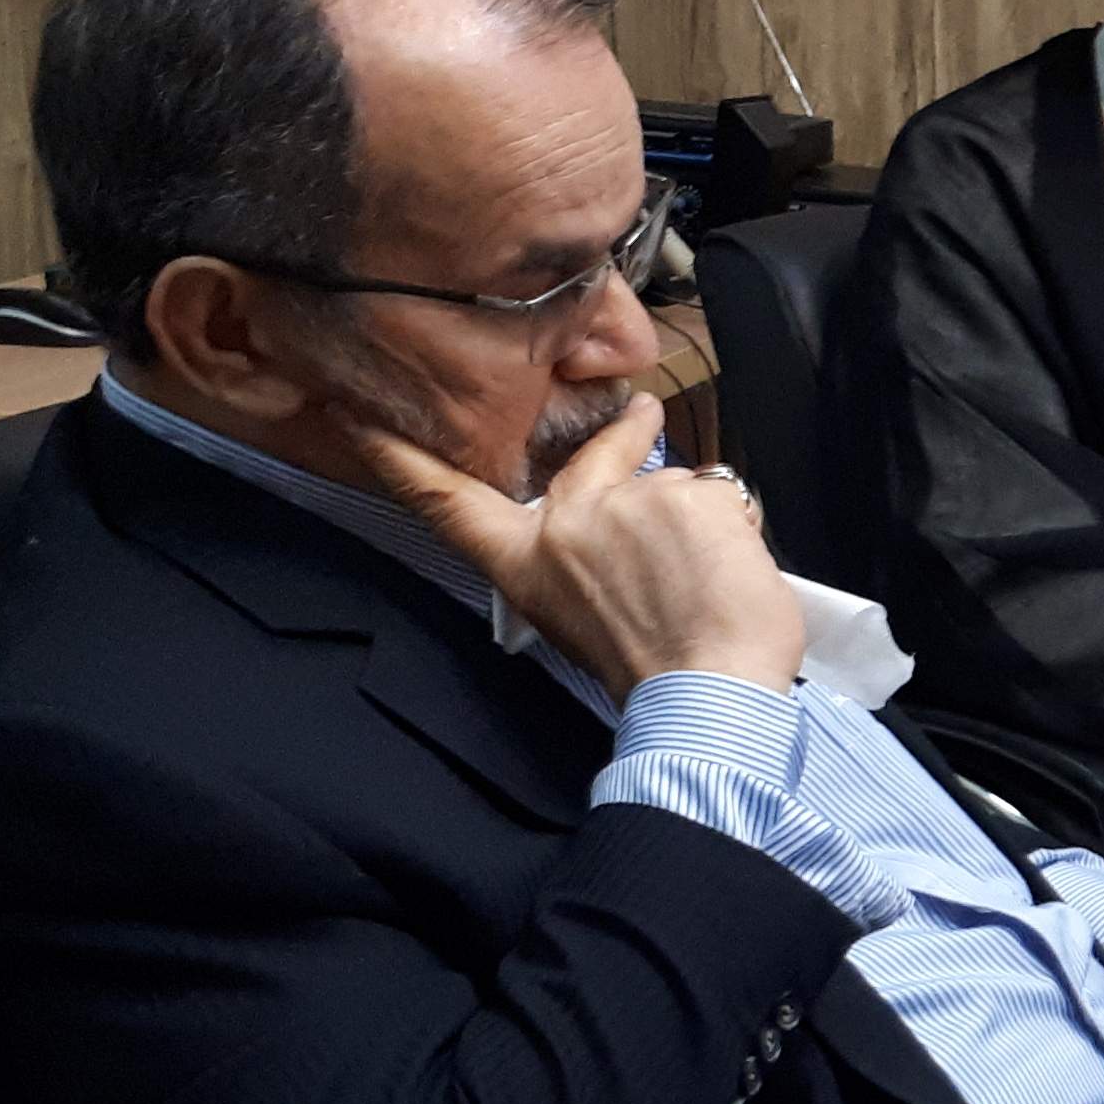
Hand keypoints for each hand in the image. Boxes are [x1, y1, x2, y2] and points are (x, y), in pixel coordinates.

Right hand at [353, 397, 802, 700]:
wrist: (708, 693)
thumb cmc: (654, 673)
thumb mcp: (578, 619)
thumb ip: (579, 563)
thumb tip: (611, 540)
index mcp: (529, 563)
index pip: (451, 503)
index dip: (403, 460)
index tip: (365, 421)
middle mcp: (568, 523)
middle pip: (598, 458)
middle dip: (626, 431)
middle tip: (641, 410)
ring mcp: (628, 502)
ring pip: (676, 486)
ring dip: (700, 521)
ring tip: (711, 581)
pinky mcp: (688, 496)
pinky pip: (725, 498)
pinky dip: (738, 530)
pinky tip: (733, 572)